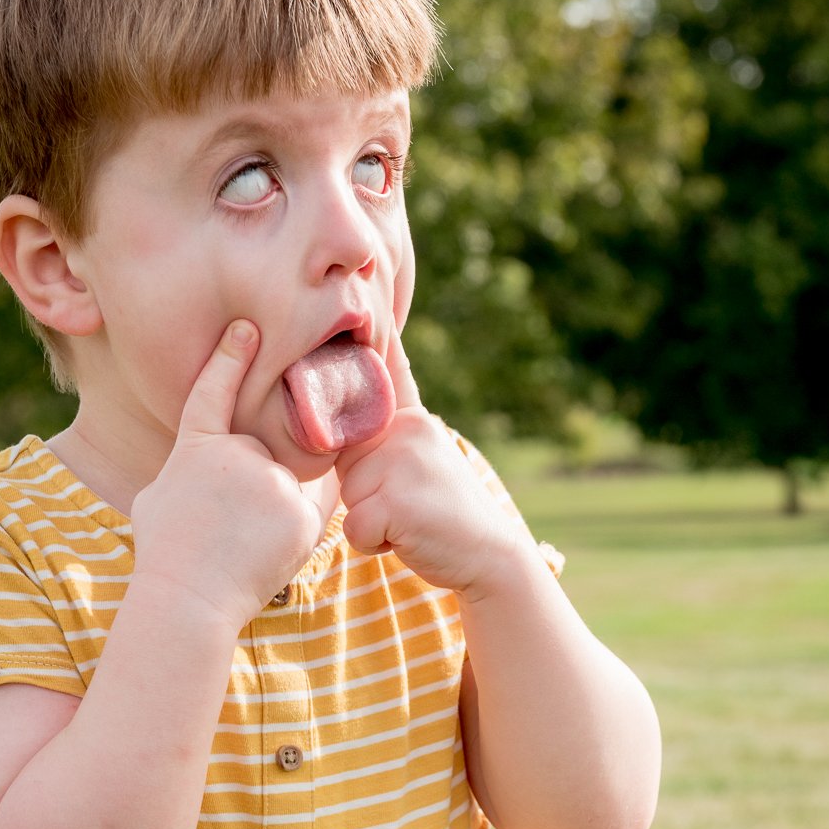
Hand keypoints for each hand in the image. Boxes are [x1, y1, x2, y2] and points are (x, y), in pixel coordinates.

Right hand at [130, 321, 328, 628]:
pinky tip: (267, 551)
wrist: (188, 597)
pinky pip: (310, 510)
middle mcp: (236, 454)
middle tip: (225, 528)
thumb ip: (190, 469)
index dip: (230, 359)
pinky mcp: (302, 512)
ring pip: (286, 485)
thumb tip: (206, 466)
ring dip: (272, 510)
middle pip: (260, 456)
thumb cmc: (166, 552)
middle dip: (252, 485)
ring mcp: (272, 481)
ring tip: (242, 546)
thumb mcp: (160, 498)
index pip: (214, 392)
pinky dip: (294, 529)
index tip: (248, 328)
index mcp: (196, 448)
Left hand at [335, 327, 525, 599]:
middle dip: (363, 492)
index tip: (366, 273)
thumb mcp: (417, 461)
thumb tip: (338, 418)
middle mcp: (408, 430)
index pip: (389, 367)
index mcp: (411, 418)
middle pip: (345, 458)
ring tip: (408, 520)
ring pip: (349, 497)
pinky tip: (409, 538)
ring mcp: (402, 463)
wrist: (490, 556)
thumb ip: (382, 437)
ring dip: (370, 520)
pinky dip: (374, 544)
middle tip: (406, 504)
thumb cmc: (442, 515)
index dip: (370, 329)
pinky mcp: (396, 502)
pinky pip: (356, 528)